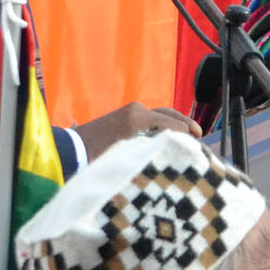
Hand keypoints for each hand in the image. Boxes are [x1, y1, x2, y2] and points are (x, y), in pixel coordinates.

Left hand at [73, 102, 199, 157]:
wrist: (70, 150)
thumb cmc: (96, 158)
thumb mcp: (126, 158)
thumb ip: (150, 154)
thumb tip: (171, 158)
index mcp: (138, 119)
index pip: (172, 124)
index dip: (187, 134)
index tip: (198, 144)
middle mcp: (137, 111)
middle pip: (170, 114)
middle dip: (185, 124)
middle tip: (198, 135)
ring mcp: (131, 111)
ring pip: (161, 115)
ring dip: (174, 124)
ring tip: (187, 136)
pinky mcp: (125, 115)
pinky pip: (151, 118)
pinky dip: (163, 125)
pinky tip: (168, 136)